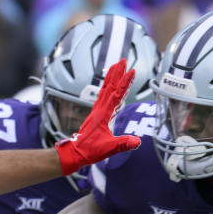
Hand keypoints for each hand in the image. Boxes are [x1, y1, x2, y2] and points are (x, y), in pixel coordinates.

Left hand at [55, 58, 139, 174]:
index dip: (125, 83)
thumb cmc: (90, 151)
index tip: (132, 71)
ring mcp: (96, 111)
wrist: (74, 153)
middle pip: (110, 87)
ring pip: (105, 90)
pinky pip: (103, 96)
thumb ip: (123, 144)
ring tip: (117, 66)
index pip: (117, 95)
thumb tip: (137, 142)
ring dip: (112, 78)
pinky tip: (111, 87)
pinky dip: (108, 88)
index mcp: (103, 115)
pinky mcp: (96, 114)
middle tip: (124, 60)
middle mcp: (99, 109)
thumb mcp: (109, 148)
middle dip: (117, 73)